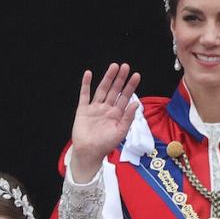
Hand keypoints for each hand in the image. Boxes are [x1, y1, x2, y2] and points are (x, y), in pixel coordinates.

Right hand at [70, 63, 141, 182]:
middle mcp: (106, 109)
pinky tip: (88, 74)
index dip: (130, 86)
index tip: (136, 75)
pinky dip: (86, 84)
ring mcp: (95, 108)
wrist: (89, 152)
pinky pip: (84, 95)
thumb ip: (128, 117)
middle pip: (115, 90)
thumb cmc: (105, 145)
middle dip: (120, 79)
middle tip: (125, 66)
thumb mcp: (120, 132)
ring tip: (113, 66)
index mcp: (117, 114)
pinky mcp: (83, 110)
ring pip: (102, 89)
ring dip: (107, 78)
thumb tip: (136, 103)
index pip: (125, 97)